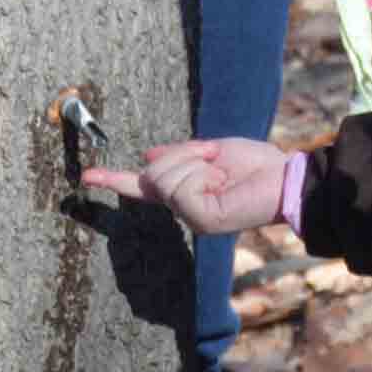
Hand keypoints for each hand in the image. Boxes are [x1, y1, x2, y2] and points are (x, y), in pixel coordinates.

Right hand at [79, 138, 288, 235]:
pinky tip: (221, 182)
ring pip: (166, 176)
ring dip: (196, 163)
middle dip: (183, 155)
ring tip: (222, 174)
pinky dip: (201, 173)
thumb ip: (181, 154)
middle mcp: (183, 208)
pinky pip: (182, 184)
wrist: (285, 180)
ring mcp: (191, 217)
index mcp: (184, 192)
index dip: (113, 179)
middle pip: (154, 172)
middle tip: (216, 162)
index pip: (142, 187)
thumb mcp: (213, 151)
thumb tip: (148, 158)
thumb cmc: (256, 166)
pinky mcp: (200, 220)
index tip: (85, 176)